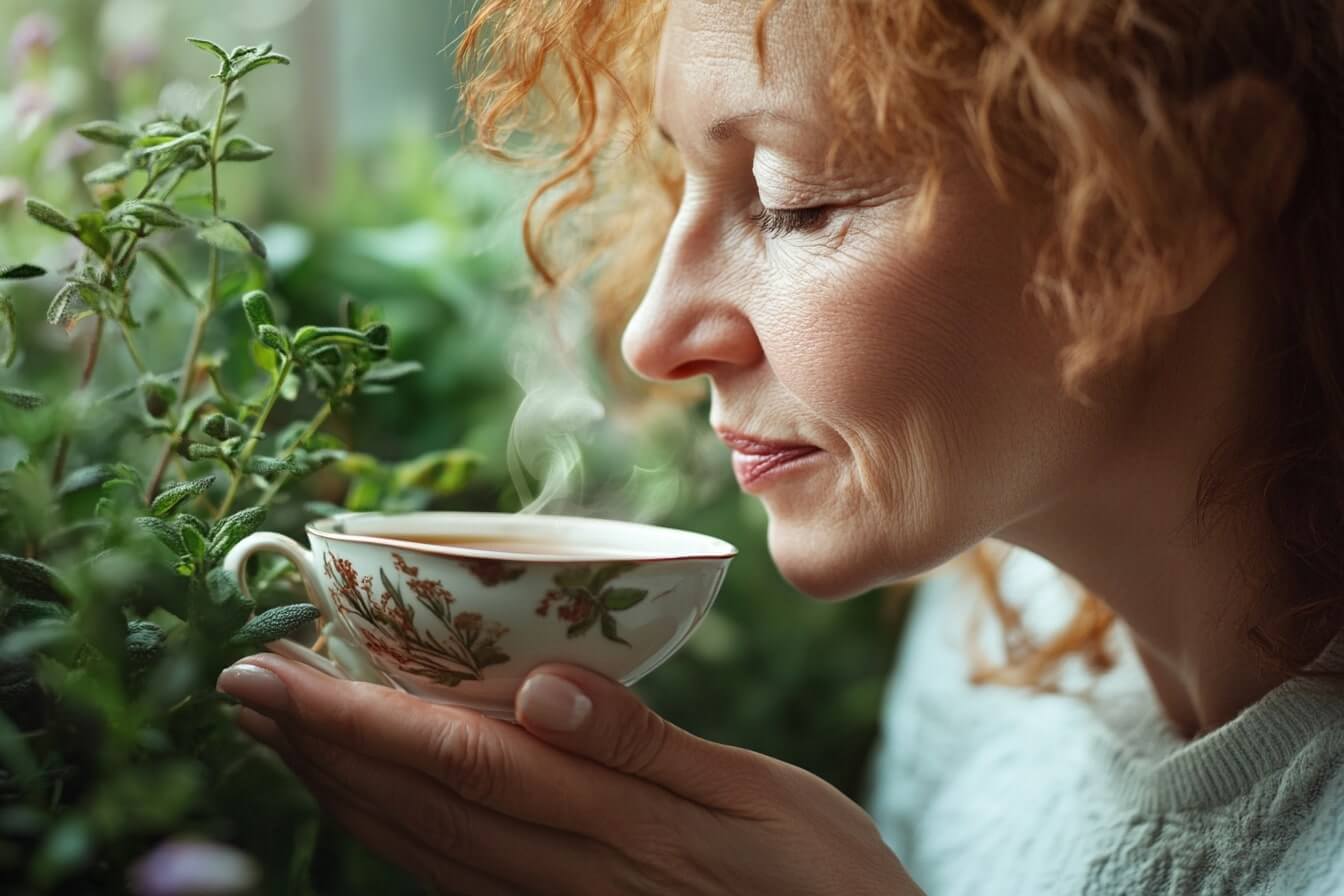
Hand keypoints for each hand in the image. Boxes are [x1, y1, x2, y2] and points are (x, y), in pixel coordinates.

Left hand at [217, 655, 919, 895]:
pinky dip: (391, 828)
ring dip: (338, 783)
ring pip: (419, 844)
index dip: (357, 716)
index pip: (459, 760)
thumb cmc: (822, 877)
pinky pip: (451, 876)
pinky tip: (368, 795)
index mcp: (613, 828)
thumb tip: (546, 686)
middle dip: (318, 743)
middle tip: (241, 684)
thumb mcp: (761, 796)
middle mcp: (564, 876)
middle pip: (416, 804)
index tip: (278, 671)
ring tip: (278, 729)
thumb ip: (648, 745)